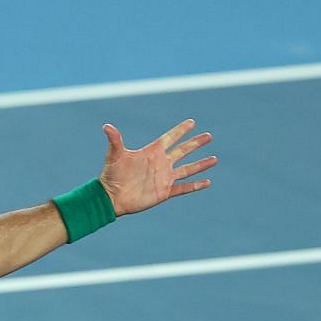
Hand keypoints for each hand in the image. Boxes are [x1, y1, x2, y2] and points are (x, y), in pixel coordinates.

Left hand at [98, 119, 214, 215]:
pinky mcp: (164, 191)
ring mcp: (164, 177)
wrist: (111, 197)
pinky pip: (183, 188)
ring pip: (187, 169)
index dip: (181, 130)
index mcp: (152, 152)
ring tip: (214, 159)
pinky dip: (195, 185)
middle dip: (196, 143)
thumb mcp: (114, 155)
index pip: (170, 138)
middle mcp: (161, 163)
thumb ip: (115, 140)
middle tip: (209, 136)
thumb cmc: (111, 175)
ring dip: (201, 164)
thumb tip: (106, 126)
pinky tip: (207, 182)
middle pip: (183, 150)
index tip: (192, 122)